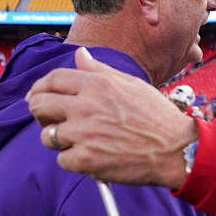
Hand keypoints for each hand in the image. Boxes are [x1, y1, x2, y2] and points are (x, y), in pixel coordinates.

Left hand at [27, 47, 196, 189]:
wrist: (176, 149)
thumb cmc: (156, 116)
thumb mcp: (131, 84)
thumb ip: (100, 70)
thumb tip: (80, 55)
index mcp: (97, 84)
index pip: (52, 79)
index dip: (41, 87)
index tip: (39, 95)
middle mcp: (87, 106)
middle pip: (39, 105)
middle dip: (40, 112)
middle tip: (51, 119)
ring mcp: (84, 134)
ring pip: (47, 136)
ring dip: (58, 139)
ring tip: (79, 140)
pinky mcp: (86, 160)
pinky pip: (63, 159)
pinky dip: (74, 160)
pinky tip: (92, 156)